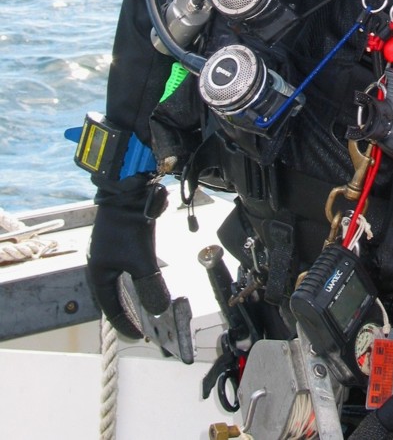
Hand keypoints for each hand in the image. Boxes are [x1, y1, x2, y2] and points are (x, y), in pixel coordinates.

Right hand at [87, 174, 170, 337]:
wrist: (128, 189)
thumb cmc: (128, 226)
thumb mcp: (141, 261)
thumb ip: (150, 287)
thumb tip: (159, 310)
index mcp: (99, 274)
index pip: (111, 308)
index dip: (125, 323)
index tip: (139, 336)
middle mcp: (102, 265)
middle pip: (116, 296)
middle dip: (130, 312)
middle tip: (144, 327)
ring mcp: (111, 252)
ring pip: (123, 281)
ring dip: (136, 294)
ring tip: (149, 306)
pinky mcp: (122, 240)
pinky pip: (130, 266)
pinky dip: (140, 277)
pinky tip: (150, 278)